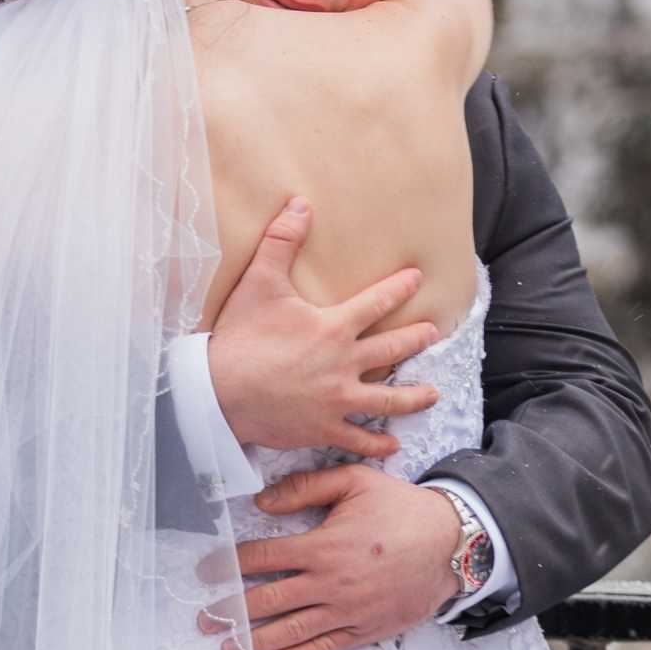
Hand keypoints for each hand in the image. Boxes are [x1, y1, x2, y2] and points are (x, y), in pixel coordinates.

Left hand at [202, 465, 460, 649]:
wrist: (450, 542)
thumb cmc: (401, 507)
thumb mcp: (355, 481)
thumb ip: (306, 487)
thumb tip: (262, 502)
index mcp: (323, 545)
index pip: (264, 558)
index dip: (228, 565)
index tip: (205, 571)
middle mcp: (330, 583)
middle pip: (268, 600)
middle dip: (230, 610)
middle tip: (204, 619)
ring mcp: (347, 611)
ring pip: (291, 630)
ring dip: (254, 641)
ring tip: (227, 649)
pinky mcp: (365, 629)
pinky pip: (324, 648)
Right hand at [208, 198, 441, 459]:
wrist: (216, 393)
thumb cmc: (239, 337)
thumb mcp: (259, 282)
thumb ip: (282, 241)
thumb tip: (300, 203)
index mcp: (333, 328)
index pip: (377, 302)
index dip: (399, 287)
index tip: (417, 278)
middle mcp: (344, 365)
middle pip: (392, 350)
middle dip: (416, 339)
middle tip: (435, 333)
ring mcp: (336, 401)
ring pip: (387, 400)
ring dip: (413, 396)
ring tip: (433, 394)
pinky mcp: (322, 429)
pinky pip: (358, 439)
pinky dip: (377, 444)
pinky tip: (392, 446)